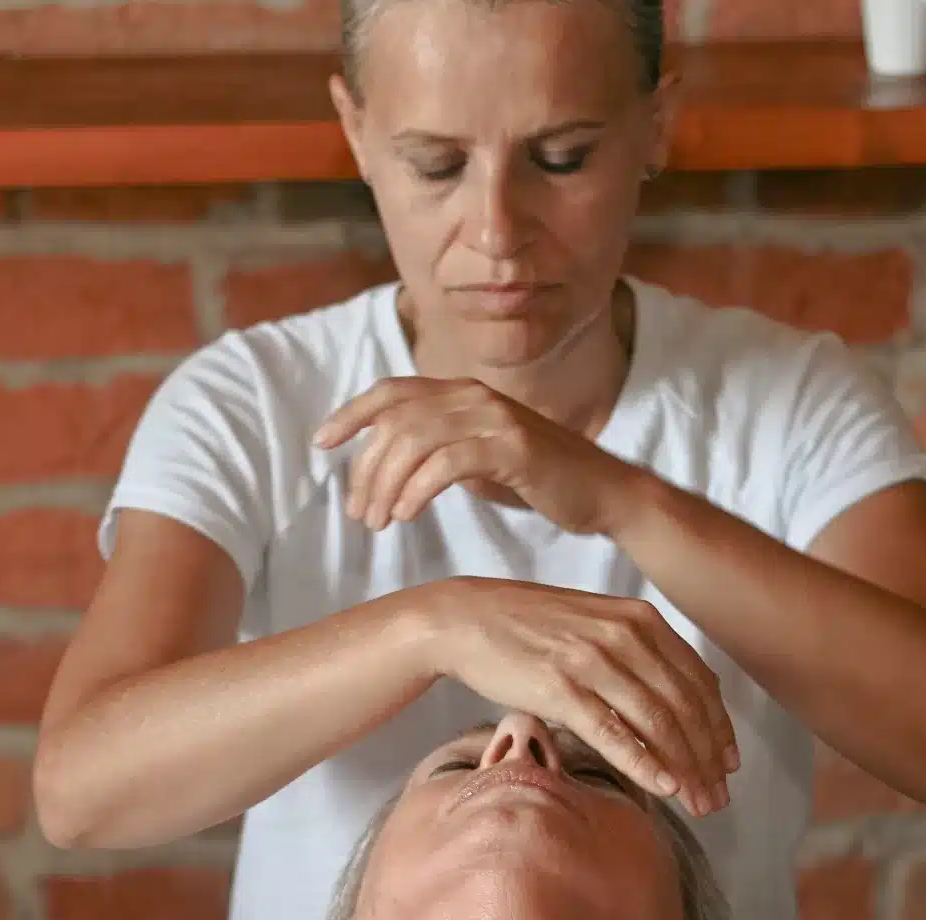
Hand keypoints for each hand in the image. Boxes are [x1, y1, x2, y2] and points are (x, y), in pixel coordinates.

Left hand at [316, 376, 642, 536]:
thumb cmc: (539, 480)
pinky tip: (405, 514)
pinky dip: (418, 489)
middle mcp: (474, 397)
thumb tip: (390, 465)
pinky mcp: (513, 447)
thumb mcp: (478, 458)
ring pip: (416, 441)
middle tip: (358, 512)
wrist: (603, 493)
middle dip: (366, 468)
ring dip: (386, 483)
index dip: (351, 414)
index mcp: (462, 394)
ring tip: (378, 521)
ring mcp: (495, 418)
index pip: (392, 392)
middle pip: (396, 422)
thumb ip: (438, 450)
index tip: (322, 444)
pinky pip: (448, 463)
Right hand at [403, 577, 736, 812]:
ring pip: (657, 724)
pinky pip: (613, 733)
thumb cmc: (530, 629)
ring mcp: (593, 661)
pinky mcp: (561, 687)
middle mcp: (625, 636)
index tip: (728, 764)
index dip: (719, 728)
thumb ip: (638, 652)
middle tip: (718, 797)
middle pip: (685, 708)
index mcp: (641, 619)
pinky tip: (664, 789)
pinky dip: (644, 764)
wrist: (466, 619)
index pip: (699, 682)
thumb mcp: (597, 625)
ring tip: (698, 804)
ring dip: (684, 769)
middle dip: (708, 759)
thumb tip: (672, 699)